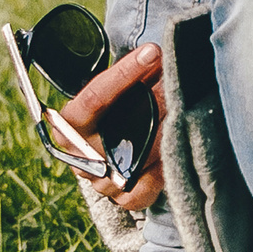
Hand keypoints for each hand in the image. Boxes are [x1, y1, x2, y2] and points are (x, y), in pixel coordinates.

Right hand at [60, 43, 166, 211]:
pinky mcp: (120, 199)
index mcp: (68, 124)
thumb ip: (135, 73)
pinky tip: (178, 151)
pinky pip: (142, 191)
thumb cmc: (115, 111)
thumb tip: (157, 52)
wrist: (113, 148)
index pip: (93, 98)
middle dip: (154, 104)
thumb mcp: (119, 90)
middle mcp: (79, 154)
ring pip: (132, 163)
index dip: (124, 74)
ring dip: (162, 138)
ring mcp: (98, 180)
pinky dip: (161, 173)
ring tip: (184, 115)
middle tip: (177, 84)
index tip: (152, 53)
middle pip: (117, 132)